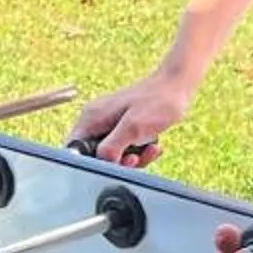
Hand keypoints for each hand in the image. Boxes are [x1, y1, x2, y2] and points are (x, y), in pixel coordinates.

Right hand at [68, 69, 196, 167]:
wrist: (177, 88)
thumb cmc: (157, 101)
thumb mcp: (133, 127)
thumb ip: (111, 147)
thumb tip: (100, 162)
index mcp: (92, 118)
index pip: (74, 148)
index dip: (89, 162)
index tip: (111, 164)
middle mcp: (97, 121)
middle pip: (95, 155)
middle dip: (117, 162)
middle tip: (134, 158)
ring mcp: (110, 124)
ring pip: (113, 155)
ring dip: (133, 158)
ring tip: (149, 149)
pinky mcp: (124, 128)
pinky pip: (125, 149)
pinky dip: (140, 152)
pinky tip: (153, 146)